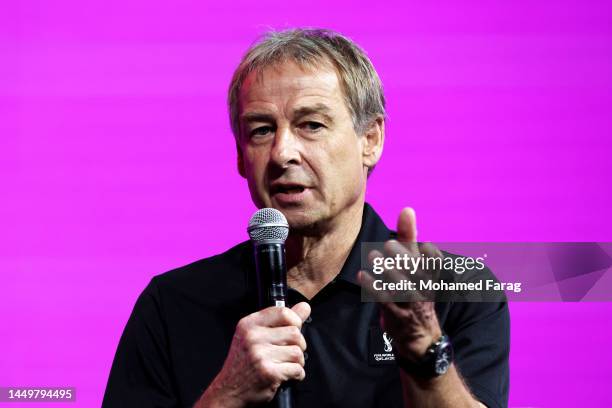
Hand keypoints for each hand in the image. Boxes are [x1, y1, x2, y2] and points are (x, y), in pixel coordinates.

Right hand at [197, 302, 310, 407]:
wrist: (230, 391)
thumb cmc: (244, 363)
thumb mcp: (256, 335)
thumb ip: (281, 320)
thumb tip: (304, 307)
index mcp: (249, 324)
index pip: (283, 312)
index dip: (295, 320)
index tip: (294, 328)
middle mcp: (253, 337)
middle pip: (294, 333)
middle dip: (298, 345)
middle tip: (288, 352)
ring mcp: (260, 355)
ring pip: (298, 352)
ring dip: (297, 361)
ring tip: (285, 364)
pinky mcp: (269, 372)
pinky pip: (297, 369)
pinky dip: (297, 374)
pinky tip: (286, 375)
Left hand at [358, 208, 442, 362]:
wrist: (419, 336)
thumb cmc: (414, 289)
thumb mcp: (415, 265)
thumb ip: (409, 237)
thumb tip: (407, 209)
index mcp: (430, 274)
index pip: (435, 264)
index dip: (431, 257)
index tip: (425, 247)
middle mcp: (424, 289)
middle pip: (417, 272)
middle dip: (404, 259)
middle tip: (389, 244)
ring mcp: (411, 303)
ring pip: (402, 286)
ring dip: (388, 271)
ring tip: (374, 256)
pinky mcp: (397, 315)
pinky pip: (385, 300)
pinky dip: (373, 287)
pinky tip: (362, 275)